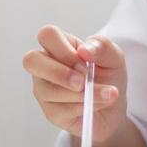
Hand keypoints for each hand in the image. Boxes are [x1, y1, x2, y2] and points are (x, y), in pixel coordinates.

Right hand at [22, 25, 127, 140]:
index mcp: (59, 46)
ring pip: (49, 90)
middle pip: (31, 60)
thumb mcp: (114, 57)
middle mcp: (46, 65)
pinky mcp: (50, 111)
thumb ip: (102, 47)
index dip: (64, 49)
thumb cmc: (108, 77)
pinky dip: (83, 107)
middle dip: (59, 73)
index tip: (85, 62)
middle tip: (82, 82)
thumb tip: (84, 50)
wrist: (114, 107)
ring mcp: (44, 89)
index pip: (47, 35)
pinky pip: (61, 110)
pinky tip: (96, 105)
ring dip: (82, 94)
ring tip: (104, 95)